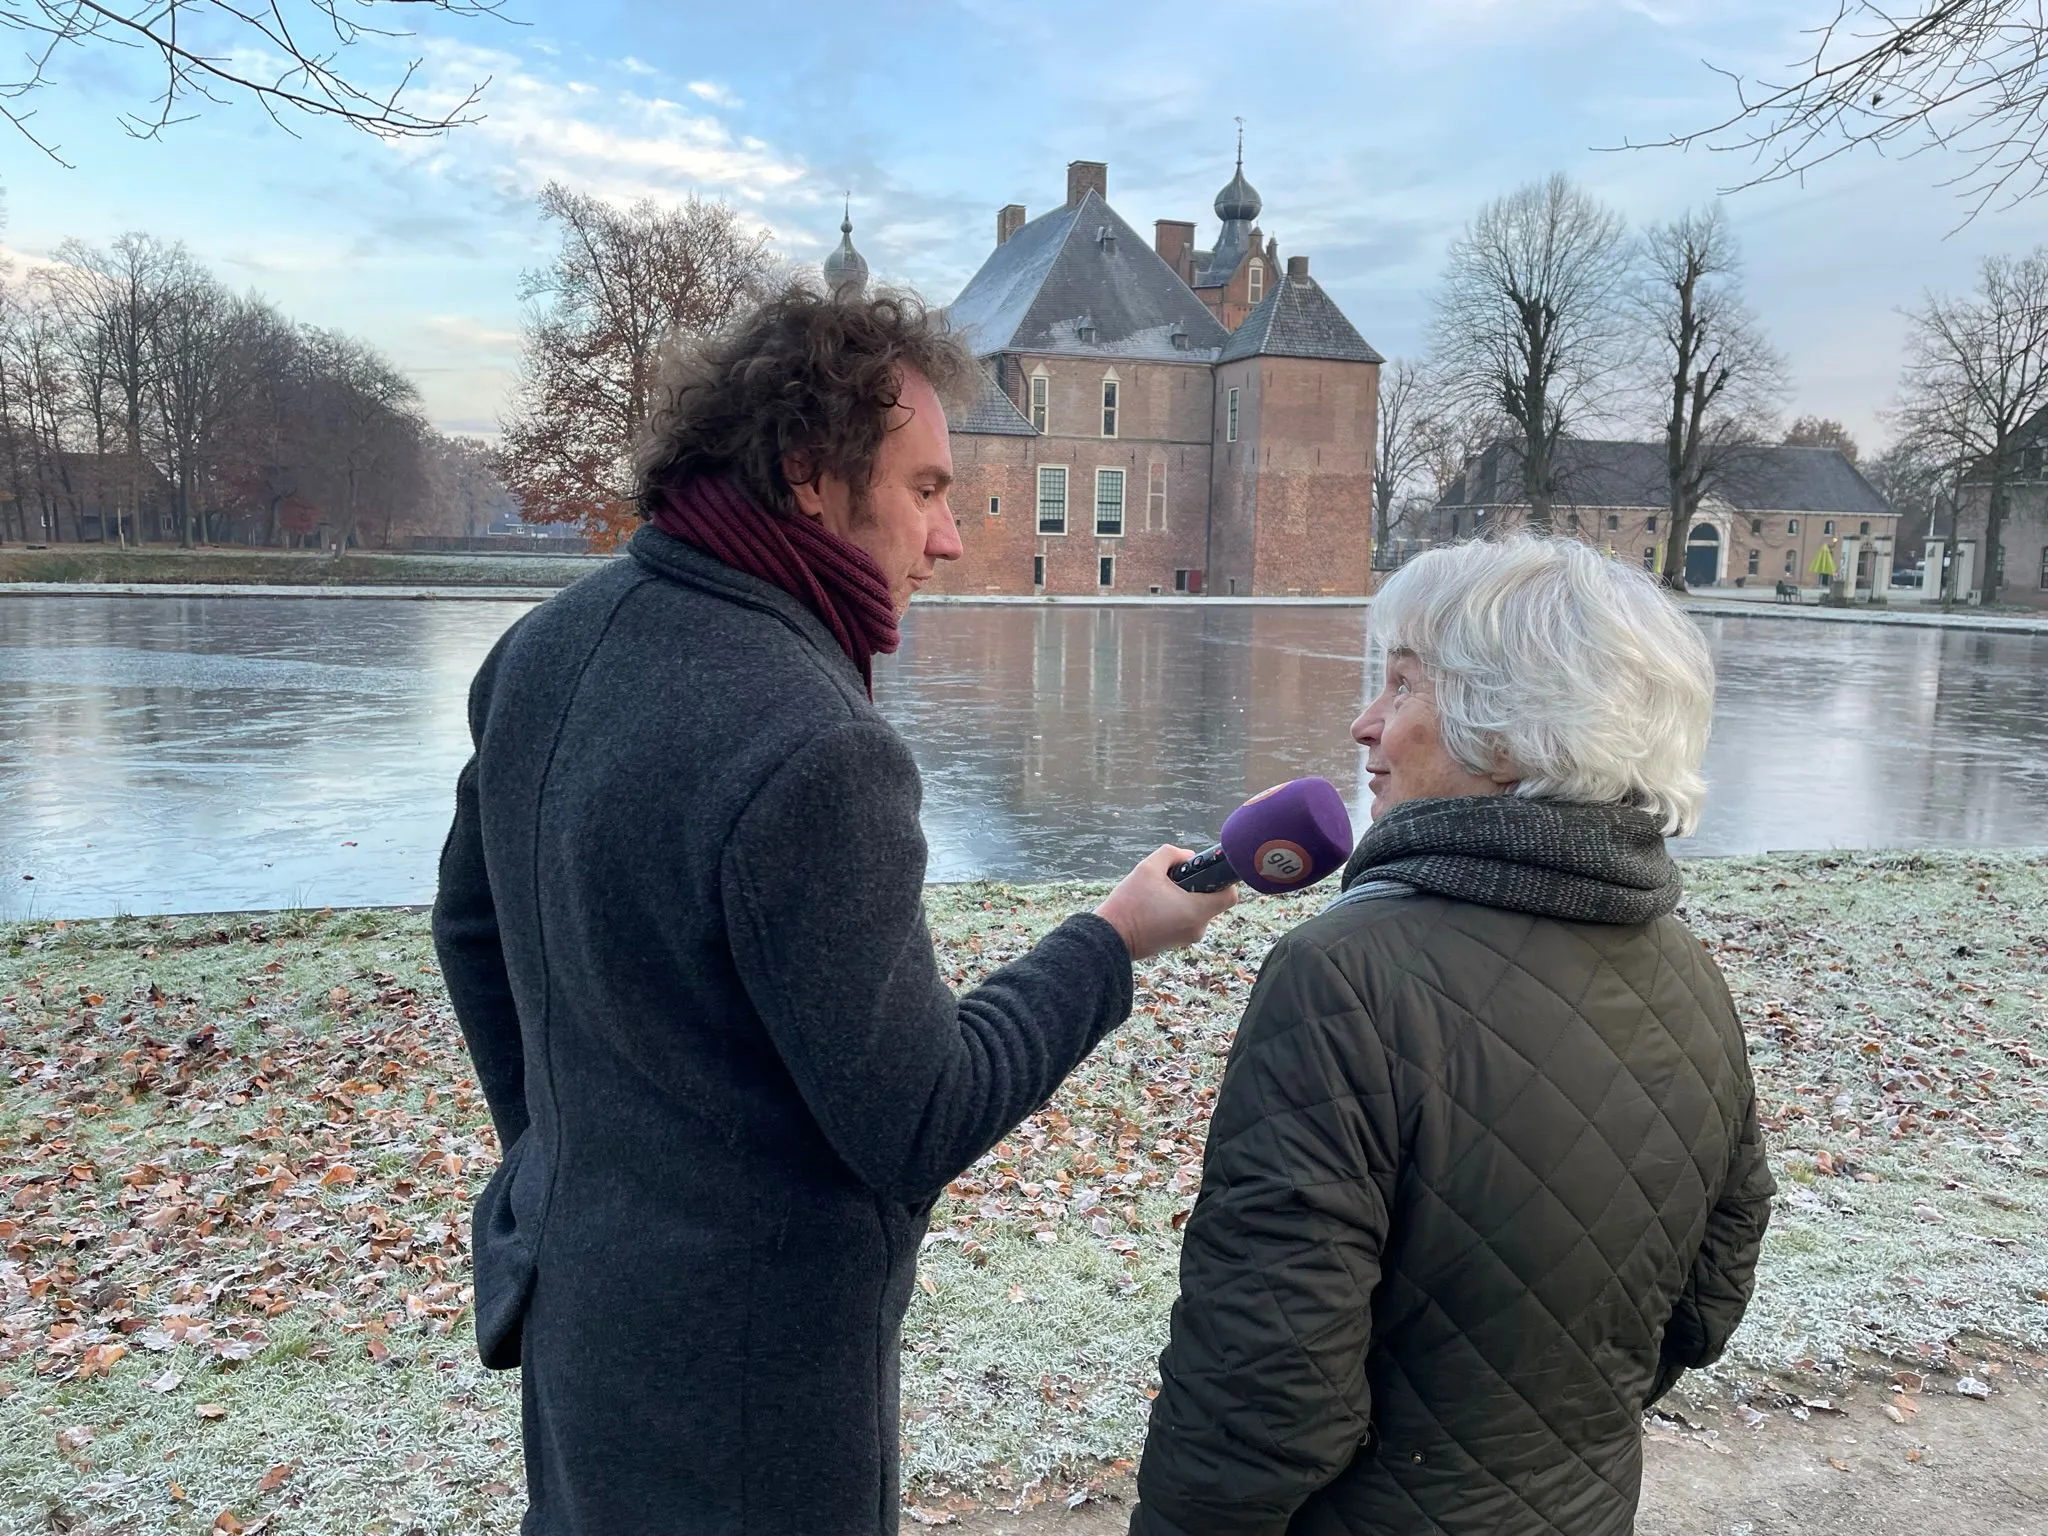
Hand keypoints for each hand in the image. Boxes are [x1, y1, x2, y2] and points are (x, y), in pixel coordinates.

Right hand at [1094, 845, 1238, 962]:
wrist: (1109, 937)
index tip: (1206, 872)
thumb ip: (1172, 853)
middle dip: (1198, 887)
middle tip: (1175, 880)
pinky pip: (1186, 920)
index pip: (1230, 895)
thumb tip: (1189, 856)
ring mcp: (1187, 938)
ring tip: (1160, 893)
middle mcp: (1197, 927)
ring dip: (1186, 898)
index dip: (1222, 880)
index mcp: (1196, 910)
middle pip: (1212, 901)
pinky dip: (1178, 910)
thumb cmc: (1129, 903)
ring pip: (1198, 910)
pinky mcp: (1176, 942)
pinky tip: (1156, 905)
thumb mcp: (1148, 867)